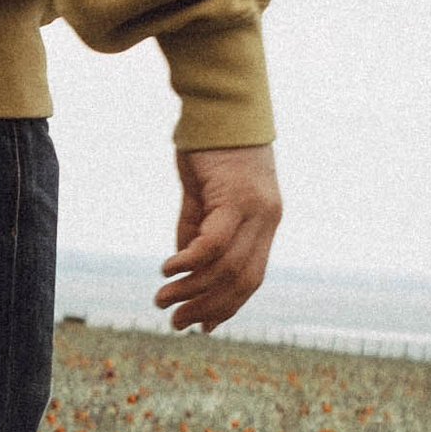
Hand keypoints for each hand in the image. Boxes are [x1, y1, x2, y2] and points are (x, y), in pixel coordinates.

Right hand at [156, 142, 280, 333]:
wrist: (221, 106)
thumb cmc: (211, 147)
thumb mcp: (204, 197)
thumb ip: (198, 230)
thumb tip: (184, 267)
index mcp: (265, 222)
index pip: (252, 278)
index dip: (227, 307)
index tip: (201, 326)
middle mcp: (268, 219)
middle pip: (242, 280)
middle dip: (208, 308)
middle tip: (176, 323)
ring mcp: (257, 209)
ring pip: (226, 266)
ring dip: (192, 289)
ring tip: (162, 300)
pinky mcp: (236, 197)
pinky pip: (213, 242)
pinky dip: (189, 261)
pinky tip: (167, 269)